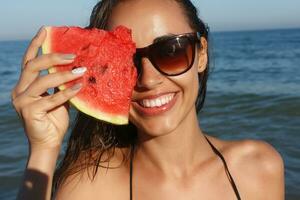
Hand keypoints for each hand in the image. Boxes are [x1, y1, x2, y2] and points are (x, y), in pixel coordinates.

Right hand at [11, 27, 85, 150]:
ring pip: (43, 81)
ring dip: (64, 75)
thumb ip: (60, 83)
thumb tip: (76, 67)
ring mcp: (22, 101)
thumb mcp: (57, 97)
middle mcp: (19, 91)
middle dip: (53, 57)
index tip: (45, 30)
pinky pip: (52, 98)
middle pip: (33, 66)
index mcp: (24, 85)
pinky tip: (80, 87)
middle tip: (73, 56)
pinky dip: (67, 92)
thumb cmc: (53, 119)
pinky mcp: (29, 112)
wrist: (48, 142)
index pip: (28, 61)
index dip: (36, 44)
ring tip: (81, 71)